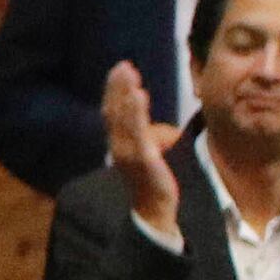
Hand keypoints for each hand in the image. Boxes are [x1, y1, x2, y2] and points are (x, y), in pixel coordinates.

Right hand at [104, 61, 184, 234]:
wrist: (155, 214)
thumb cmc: (155, 185)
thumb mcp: (153, 157)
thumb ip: (154, 140)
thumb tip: (164, 131)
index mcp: (121, 145)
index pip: (115, 113)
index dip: (116, 91)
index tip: (121, 69)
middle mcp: (119, 147)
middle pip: (114, 112)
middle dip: (117, 88)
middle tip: (123, 65)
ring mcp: (128, 154)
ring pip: (122, 118)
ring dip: (124, 94)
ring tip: (129, 74)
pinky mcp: (141, 159)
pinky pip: (136, 130)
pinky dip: (135, 111)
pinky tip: (139, 95)